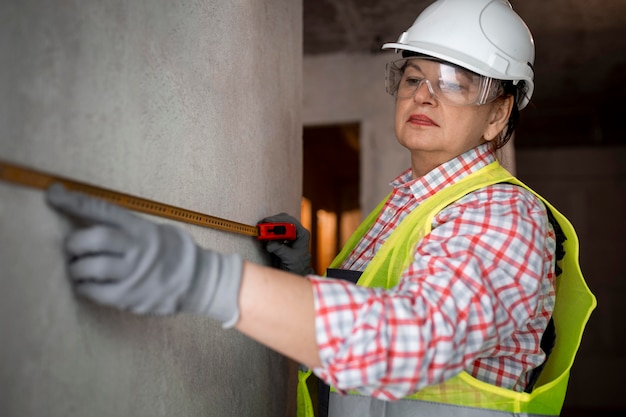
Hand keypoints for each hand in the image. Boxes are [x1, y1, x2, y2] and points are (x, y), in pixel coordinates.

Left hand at [45, 184, 242, 326]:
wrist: (199, 281)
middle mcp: (136, 249)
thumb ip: (130, 227)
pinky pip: (94, 291)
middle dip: (74, 243)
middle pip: (92, 239)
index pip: (102, 210)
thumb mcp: (158, 230)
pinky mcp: (128, 296)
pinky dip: (84, 287)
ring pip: (89, 267)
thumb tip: (95, 220)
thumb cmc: (176, 253)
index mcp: (141, 229)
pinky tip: (88, 284)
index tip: (53, 193)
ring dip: (76, 268)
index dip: (74, 201)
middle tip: (74, 247)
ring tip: (79, 268)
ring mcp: (131, 274)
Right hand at [259, 213, 313, 275]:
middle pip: (282, 220)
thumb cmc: (297, 266)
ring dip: (267, 228)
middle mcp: (295, 232)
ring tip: (260, 232)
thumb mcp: (290, 259)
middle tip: (262, 226)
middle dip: (271, 222)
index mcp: (301, 234)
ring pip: (276, 225)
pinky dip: (266, 234)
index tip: (268, 223)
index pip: (290, 222)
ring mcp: (286, 235)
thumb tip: (270, 243)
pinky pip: (271, 233)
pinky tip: (262, 238)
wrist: (294, 273)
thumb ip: (281, 250)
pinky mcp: (279, 239)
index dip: (279, 221)